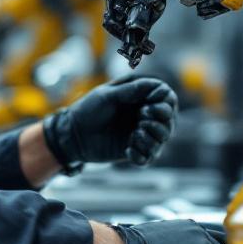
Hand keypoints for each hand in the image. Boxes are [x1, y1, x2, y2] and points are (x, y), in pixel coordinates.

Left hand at [42, 77, 175, 170]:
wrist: (72, 135)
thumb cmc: (87, 110)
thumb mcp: (107, 95)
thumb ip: (131, 90)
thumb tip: (156, 86)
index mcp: (140, 98)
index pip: (167, 98)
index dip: (165, 102)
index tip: (149, 105)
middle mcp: (144, 116)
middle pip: (169, 121)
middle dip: (160, 122)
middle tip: (142, 119)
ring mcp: (139, 134)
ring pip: (162, 140)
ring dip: (153, 138)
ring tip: (135, 135)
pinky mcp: (133, 151)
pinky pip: (148, 158)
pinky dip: (141, 155)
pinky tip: (127, 150)